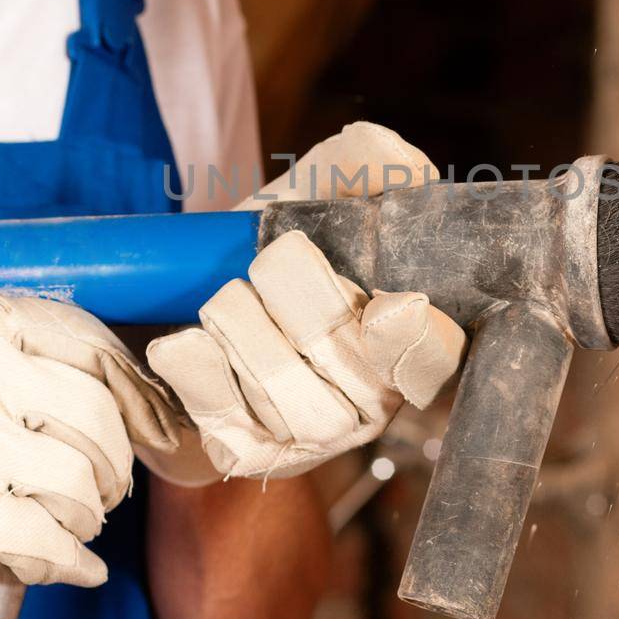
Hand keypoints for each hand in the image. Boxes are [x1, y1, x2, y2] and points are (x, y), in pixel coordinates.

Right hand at [0, 293, 185, 586]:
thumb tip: (137, 392)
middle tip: (106, 487)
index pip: (91, 347)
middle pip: (97, 420)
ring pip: (78, 484)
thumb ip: (32, 353)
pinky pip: (48, 542)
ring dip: (87, 516)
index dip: (134, 394)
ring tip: (74, 521)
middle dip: (114, 466)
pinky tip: (76, 566)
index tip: (152, 425)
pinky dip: (70, 563)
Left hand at [147, 123, 466, 481]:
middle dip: (294, 292)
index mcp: (406, 338)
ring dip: (240, 324)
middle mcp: (372, 399)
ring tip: (226, 298)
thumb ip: (361, 165)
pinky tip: (190, 339)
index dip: (413, 338)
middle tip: (270, 264)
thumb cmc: (269, 246)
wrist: (183, 301)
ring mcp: (313, 438)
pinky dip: (198, 366)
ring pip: (283, 390)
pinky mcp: (251, 456)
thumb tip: (401, 162)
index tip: (384, 304)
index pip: (435, 356)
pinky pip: (226, 418)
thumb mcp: (313, 193)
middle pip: (343, 360)